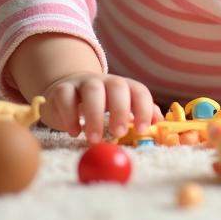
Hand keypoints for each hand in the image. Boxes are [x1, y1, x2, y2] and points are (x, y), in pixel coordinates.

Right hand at [34, 66, 159, 141]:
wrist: (66, 90)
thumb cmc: (98, 104)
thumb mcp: (118, 107)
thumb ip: (137, 114)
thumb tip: (158, 122)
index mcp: (123, 86)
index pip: (139, 91)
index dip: (144, 108)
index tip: (144, 129)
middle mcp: (105, 81)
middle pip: (117, 86)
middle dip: (120, 109)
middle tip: (119, 133)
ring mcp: (83, 83)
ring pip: (92, 90)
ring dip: (95, 115)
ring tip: (94, 138)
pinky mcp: (62, 90)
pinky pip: (66, 97)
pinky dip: (69, 115)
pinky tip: (73, 132)